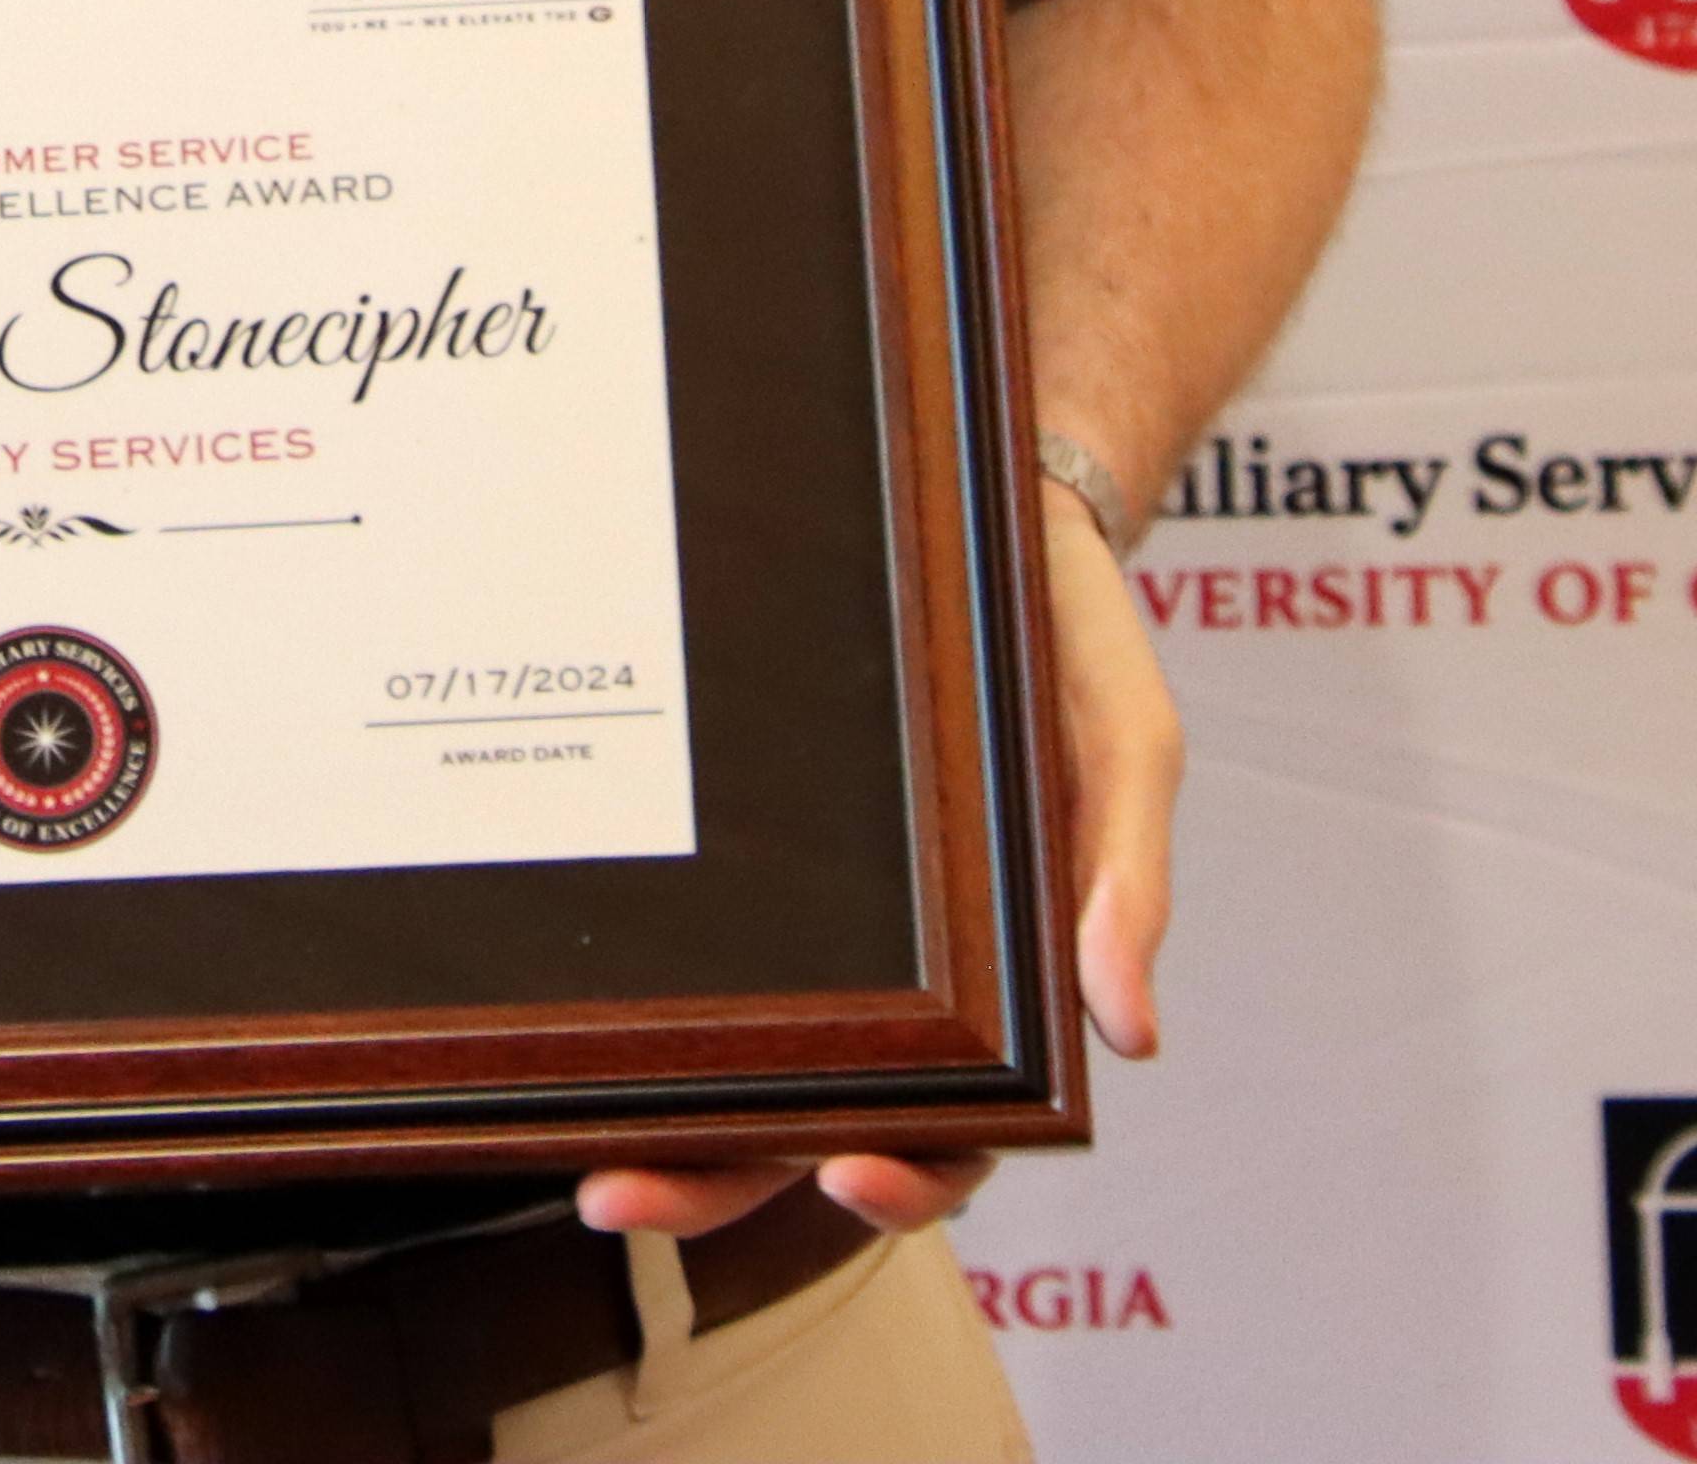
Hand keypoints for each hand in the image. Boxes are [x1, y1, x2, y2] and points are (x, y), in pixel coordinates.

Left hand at [572, 498, 1176, 1244]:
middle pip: (808, 1127)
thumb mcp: (1121, 737)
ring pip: (730, 1069)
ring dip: (657, 1120)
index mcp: (1003, 979)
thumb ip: (1124, 873)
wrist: (978, 504)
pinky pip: (689, 953)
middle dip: (716, 1180)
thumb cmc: (1067, 634)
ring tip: (577, 1147)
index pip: (959, 1127)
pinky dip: (638, 1004)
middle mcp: (897, 979)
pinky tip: (563, 1013)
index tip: (853, 1170)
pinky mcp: (745, 861)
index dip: (907, 1175)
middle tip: (626, 1192)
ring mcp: (811, 926)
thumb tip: (1133, 1031)